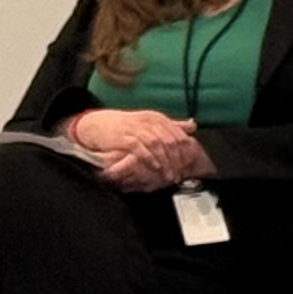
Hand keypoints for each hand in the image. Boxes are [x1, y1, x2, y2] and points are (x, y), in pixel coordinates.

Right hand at [69, 110, 198, 192]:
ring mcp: (136, 129)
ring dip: (165, 162)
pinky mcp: (124, 137)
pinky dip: (149, 158)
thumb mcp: (151, 122)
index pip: (178, 134)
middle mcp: (148, 121)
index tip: (190, 166)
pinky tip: (155, 167)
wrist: (98, 125)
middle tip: (181, 174)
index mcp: (157, 118)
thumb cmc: (126, 126)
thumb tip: (194, 125)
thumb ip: (172, 124)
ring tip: (170, 176)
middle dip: (177, 160)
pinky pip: (140, 148)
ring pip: (157, 144)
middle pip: (169, 140)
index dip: (186, 151)